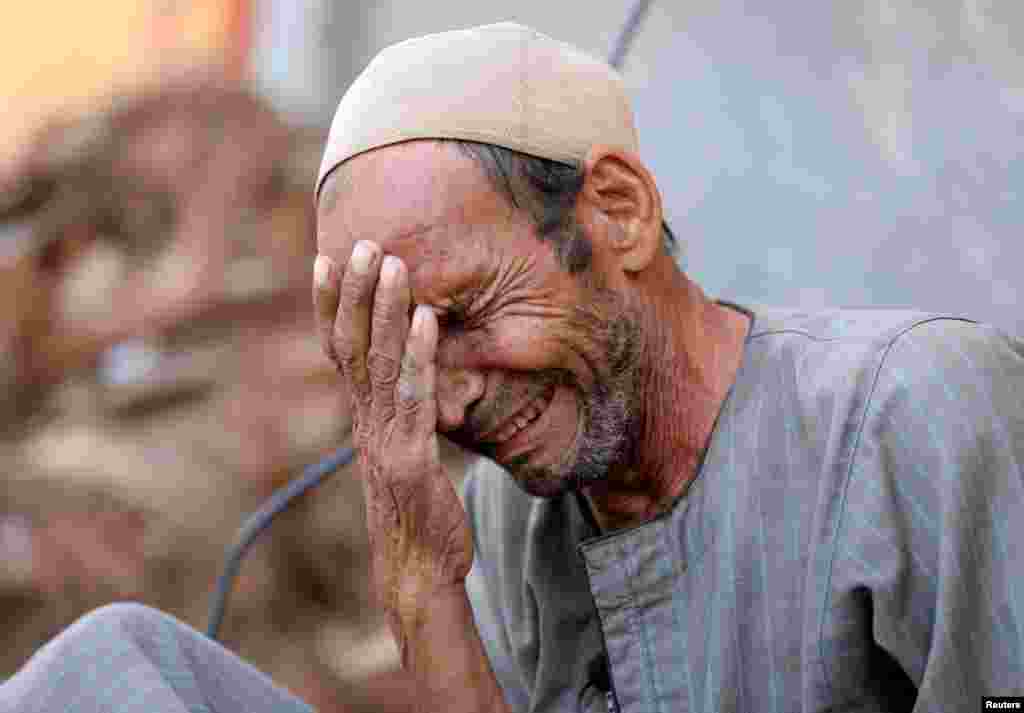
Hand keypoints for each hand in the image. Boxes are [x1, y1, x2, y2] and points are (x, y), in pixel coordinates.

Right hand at [313, 242, 473, 638]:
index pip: (338, 352)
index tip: (327, 259)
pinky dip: (420, 355)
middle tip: (364, 242)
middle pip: (353, 347)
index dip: (330, 306)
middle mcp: (364, 423)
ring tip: (394, 263)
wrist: (416, 572)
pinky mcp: (410, 459)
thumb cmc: (414, 512)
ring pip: (380, 365)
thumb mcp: (401, 454)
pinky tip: (428, 320)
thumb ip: (398, 415)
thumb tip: (408, 381)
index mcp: (361, 419)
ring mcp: (384, 440)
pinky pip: (415, 398)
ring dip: (386, 311)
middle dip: (357, 293)